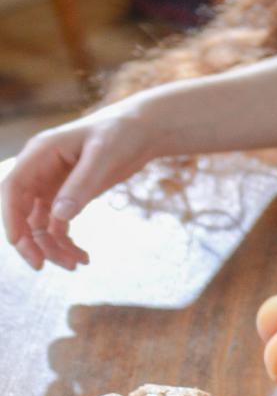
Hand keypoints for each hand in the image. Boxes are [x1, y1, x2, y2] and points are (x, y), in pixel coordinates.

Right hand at [2, 107, 156, 269]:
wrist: (144, 130)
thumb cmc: (123, 133)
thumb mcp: (104, 156)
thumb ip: (82, 184)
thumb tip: (58, 216)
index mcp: (40, 154)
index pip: (12, 188)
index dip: (11, 217)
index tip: (19, 243)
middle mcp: (40, 171)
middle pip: (21, 211)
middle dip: (29, 240)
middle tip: (43, 266)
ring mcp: (52, 185)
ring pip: (40, 224)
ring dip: (52, 246)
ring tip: (76, 265)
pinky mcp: (68, 195)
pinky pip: (58, 225)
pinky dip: (66, 242)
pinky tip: (83, 258)